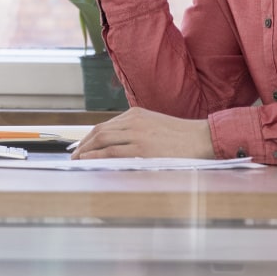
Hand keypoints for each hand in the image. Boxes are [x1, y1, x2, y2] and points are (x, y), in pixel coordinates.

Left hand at [70, 108, 214, 159]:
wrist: (203, 139)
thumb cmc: (182, 137)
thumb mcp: (155, 126)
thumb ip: (137, 132)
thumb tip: (117, 146)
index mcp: (136, 114)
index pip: (105, 125)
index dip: (89, 137)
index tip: (80, 146)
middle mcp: (134, 121)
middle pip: (99, 131)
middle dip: (83, 144)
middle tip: (73, 154)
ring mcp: (138, 134)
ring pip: (102, 140)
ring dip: (86, 150)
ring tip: (77, 160)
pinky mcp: (143, 148)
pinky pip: (112, 151)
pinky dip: (97, 156)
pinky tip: (88, 161)